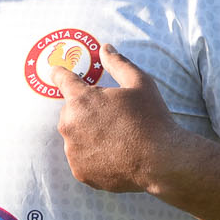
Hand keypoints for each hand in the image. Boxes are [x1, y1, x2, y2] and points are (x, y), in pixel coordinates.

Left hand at [55, 46, 182, 194]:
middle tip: (112, 116)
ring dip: (87, 133)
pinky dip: (92, 155)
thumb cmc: (151, 118)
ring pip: (74, 135)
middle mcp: (69, 124)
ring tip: (115, 138)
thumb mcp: (139, 82)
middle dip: (85, 110)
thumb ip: (117, 63)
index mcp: (81, 99)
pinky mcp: (79, 171)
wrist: (161, 161)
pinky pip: (80, 158)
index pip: (62, 79)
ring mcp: (72, 150)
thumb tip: (105, 48)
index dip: (61, 74)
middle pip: (70, 110)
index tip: (58, 72)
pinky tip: (113, 154)